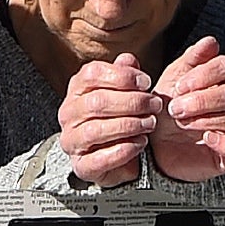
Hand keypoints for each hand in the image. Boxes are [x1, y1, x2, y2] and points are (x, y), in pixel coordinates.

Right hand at [56, 53, 159, 188]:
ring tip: (149, 124)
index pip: (92, 74)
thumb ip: (126, 74)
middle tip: (155, 105)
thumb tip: (128, 60)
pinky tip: (139, 143)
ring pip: (96, 130)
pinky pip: (98, 159)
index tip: (146, 82)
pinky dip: (123, 150)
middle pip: (97, 101)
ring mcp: (72, 141)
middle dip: (132, 102)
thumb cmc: (122, 119)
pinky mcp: (81, 166)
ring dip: (129, 125)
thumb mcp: (126, 92)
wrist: (122, 157)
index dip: (122, 76)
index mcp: (77, 90)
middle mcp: (69, 114)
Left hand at [149, 36, 224, 181]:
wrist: (158, 146)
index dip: (203, 75)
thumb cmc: (168, 108)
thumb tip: (210, 41)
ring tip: (183, 124)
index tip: (178, 87)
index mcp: (224, 79)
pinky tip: (207, 139)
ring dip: (206, 121)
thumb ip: (191, 59)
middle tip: (175, 109)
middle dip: (201, 100)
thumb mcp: (173, 80)